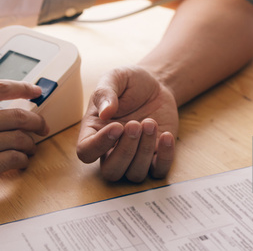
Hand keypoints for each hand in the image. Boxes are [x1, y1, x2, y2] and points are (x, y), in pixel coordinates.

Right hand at [0, 80, 48, 245]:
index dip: (22, 88)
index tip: (35, 90)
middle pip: (16, 115)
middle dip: (35, 120)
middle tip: (41, 126)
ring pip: (18, 138)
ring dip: (30, 143)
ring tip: (31, 148)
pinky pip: (11, 160)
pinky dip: (21, 161)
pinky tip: (21, 163)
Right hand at [77, 66, 177, 181]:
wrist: (156, 85)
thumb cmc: (130, 83)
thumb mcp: (115, 78)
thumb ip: (105, 91)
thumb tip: (105, 112)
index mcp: (94, 130)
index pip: (86, 152)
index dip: (99, 145)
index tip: (117, 126)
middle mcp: (111, 149)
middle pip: (111, 171)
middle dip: (125, 151)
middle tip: (136, 124)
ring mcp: (134, 156)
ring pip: (134, 174)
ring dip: (144, 150)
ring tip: (150, 123)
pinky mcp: (156, 156)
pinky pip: (159, 171)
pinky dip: (165, 157)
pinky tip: (166, 135)